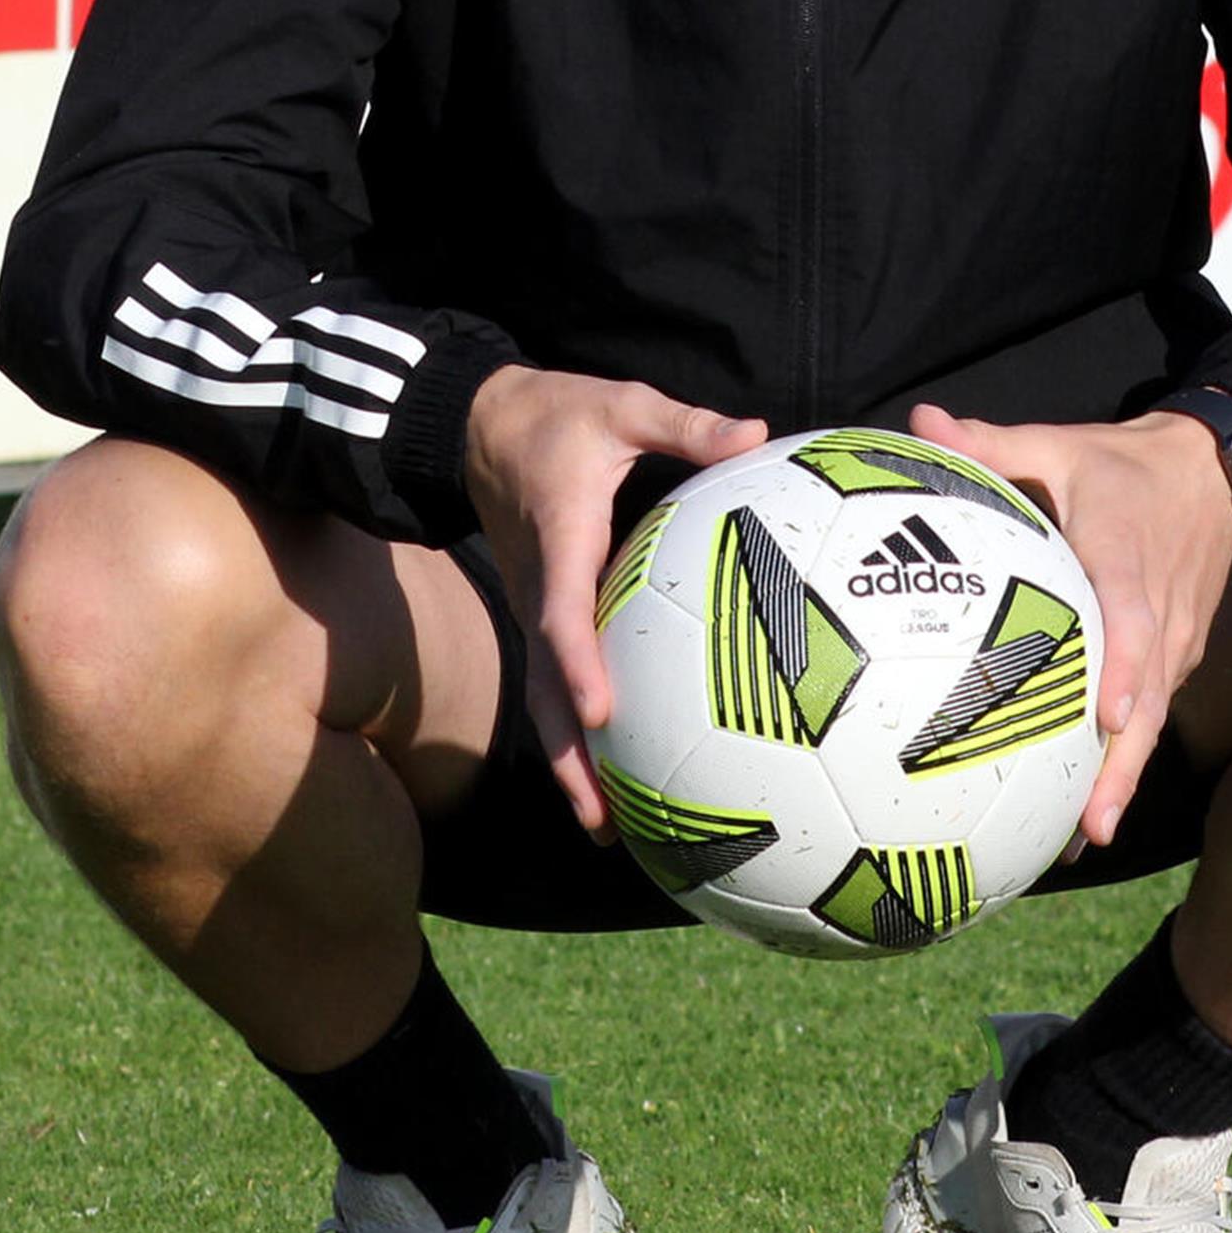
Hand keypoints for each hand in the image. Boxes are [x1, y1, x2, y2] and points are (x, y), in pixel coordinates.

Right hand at [466, 365, 767, 835]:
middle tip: (603, 821)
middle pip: (543, 689)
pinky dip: (575, 729)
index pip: (561, 615)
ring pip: (542, 698)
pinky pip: (552, 680)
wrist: (476, 422)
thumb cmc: (554, 414)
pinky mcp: (537, 609)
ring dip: (568, 762)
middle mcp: (536, 588)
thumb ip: (686, 426)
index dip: (580, 666)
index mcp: (558, 541)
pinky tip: (618, 768)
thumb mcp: (620, 405)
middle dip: (568, 757)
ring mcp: (530, 605)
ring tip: (606, 827)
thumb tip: (756, 433)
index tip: (606, 713)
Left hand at [908, 400, 1231, 849]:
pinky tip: (1084, 804)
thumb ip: (988, 443)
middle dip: (1122, 765)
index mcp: (1126, 562)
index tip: (1107, 716)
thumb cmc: (1118, 464)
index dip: (1123, 668)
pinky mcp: (1178, 655)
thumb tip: (918, 422)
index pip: (1132, 621)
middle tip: (1090, 826)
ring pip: (1154, 719)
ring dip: (1122, 778)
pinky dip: (1125, 756)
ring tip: (1081, 838)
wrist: (1214, 471)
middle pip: (1148, 700)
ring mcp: (1175, 642)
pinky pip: (1153, 711)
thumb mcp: (1056, 443)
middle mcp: (1160, 613)